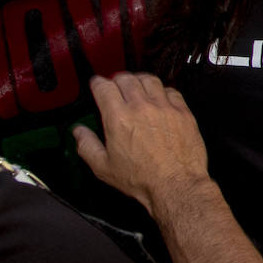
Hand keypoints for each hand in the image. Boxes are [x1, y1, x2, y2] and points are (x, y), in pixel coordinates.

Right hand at [73, 73, 212, 216]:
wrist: (176, 184)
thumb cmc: (142, 179)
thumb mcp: (104, 168)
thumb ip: (87, 146)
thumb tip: (79, 132)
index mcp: (118, 118)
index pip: (104, 87)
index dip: (98, 83)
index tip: (97, 85)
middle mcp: (141, 107)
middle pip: (126, 79)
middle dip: (117, 79)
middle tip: (116, 86)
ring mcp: (164, 107)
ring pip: (150, 80)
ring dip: (140, 80)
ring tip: (137, 87)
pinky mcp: (183, 112)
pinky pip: (171, 91)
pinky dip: (163, 91)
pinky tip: (160, 98)